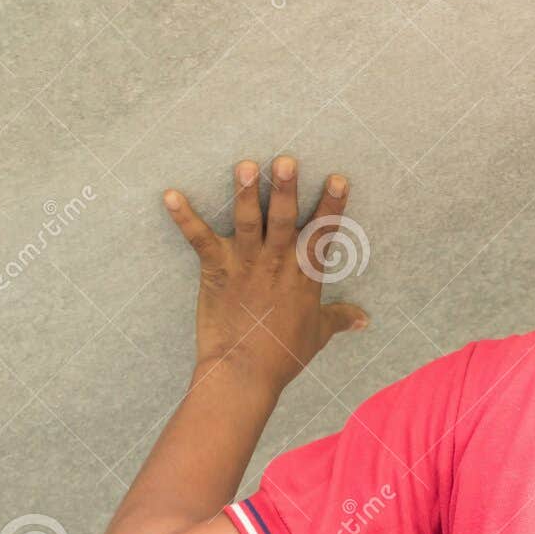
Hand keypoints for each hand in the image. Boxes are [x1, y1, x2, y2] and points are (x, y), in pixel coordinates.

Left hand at [165, 157, 367, 388]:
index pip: (323, 233)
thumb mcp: (318, 334)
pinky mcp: (216, 271)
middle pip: (283, 219)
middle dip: (285, 188)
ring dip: (244, 192)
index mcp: (305, 276)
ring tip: (244, 164)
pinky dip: (184, 218)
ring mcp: (246, 265)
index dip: (332, 205)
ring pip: (247, 222)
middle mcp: (277, 263)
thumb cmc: (283, 355)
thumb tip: (364, 319)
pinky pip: (198, 240)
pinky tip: (170, 195)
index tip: (337, 178)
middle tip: (286, 160)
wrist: (246, 373)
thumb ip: (340, 318)